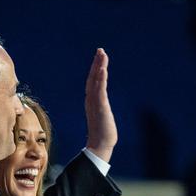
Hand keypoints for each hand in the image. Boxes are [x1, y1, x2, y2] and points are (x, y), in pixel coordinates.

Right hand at [84, 48, 116, 162]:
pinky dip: (101, 78)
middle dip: (97, 63)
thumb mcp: (102, 116)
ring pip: (96, 80)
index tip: (100, 57)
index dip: (96, 69)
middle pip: (93, 77)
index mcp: (92, 100)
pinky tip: (103, 69)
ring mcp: (95, 102)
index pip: (93, 81)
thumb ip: (100, 109)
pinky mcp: (100, 106)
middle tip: (100, 50)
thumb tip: (101, 108)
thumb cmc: (102, 133)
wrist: (100, 145)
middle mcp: (91, 99)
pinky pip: (100, 89)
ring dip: (99, 66)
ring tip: (102, 54)